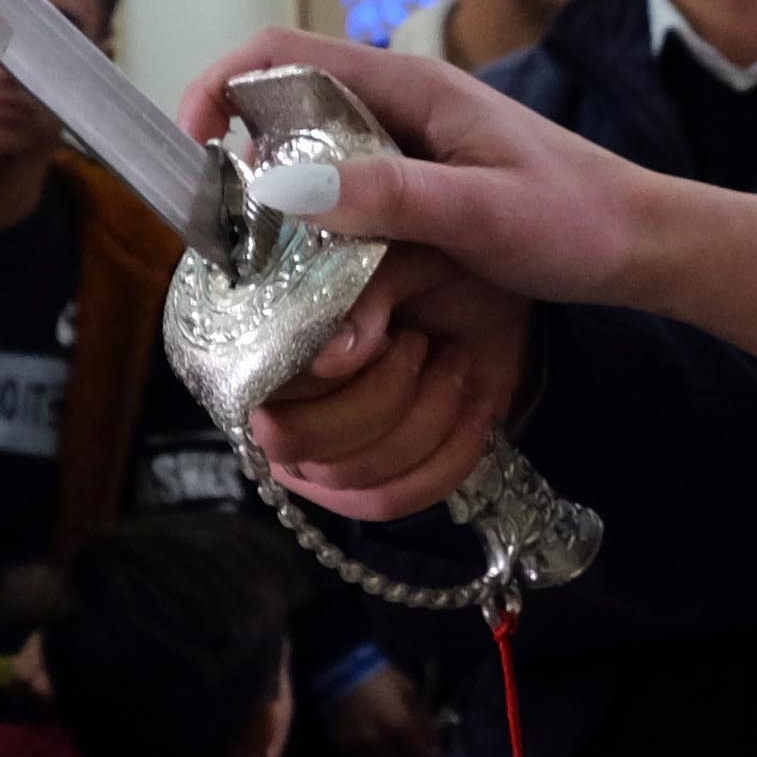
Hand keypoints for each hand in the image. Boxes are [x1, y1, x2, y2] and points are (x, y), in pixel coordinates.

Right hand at [180, 29, 668, 307]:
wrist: (643, 243)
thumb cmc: (577, 222)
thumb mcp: (482, 216)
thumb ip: (390, 198)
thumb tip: (284, 184)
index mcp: (411, 85)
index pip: (283, 52)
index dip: (220, 84)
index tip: (193, 146)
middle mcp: (401, 102)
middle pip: (284, 103)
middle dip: (240, 156)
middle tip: (229, 230)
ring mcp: (409, 140)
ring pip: (309, 151)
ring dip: (278, 198)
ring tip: (269, 260)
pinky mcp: (418, 179)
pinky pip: (342, 187)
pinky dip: (316, 222)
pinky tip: (322, 270)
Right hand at [252, 253, 534, 521]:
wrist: (493, 296)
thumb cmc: (434, 266)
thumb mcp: (402, 256)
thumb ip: (361, 295)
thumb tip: (330, 360)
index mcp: (267, 347)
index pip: (263, 397)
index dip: (331, 380)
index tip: (389, 334)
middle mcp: (277, 413)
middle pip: (304, 449)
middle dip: (386, 397)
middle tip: (421, 344)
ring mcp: (321, 459)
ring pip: (360, 480)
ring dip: (428, 417)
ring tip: (452, 365)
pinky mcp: (370, 486)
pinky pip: (395, 500)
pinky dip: (450, 455)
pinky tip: (473, 408)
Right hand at [318, 657, 442, 756]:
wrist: (342, 672)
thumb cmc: (381, 679)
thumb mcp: (409, 691)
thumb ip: (423, 719)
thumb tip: (434, 741)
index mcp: (399, 725)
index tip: (432, 751)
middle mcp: (379, 743)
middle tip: (414, 753)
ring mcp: (359, 748)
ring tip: (395, 754)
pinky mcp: (344, 748)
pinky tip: (377, 750)